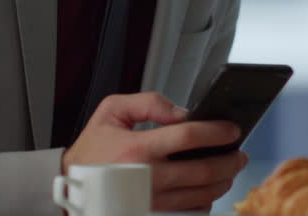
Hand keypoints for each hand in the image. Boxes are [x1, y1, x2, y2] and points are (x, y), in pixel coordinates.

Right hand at [62, 91, 250, 211]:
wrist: (67, 186)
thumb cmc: (92, 150)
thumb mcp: (112, 111)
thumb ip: (149, 102)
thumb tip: (183, 112)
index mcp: (137, 149)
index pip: (189, 136)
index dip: (218, 131)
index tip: (233, 130)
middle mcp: (146, 178)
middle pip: (204, 170)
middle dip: (230, 160)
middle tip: (239, 154)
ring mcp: (149, 203)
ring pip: (201, 195)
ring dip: (223, 182)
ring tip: (229, 171)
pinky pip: (188, 213)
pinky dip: (204, 203)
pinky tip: (207, 191)